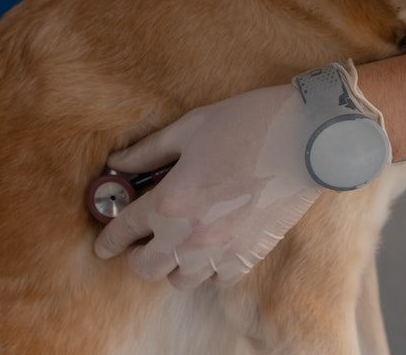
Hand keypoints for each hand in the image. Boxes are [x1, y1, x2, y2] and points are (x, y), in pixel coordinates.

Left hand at [93, 84, 319, 288]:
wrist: (302, 139)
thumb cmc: (244, 124)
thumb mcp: (188, 129)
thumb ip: (148, 152)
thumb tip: (118, 163)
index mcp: (170, 202)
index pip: (123, 231)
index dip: (107, 239)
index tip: (103, 243)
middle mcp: (190, 235)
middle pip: (146, 268)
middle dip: (136, 256)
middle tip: (138, 241)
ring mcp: (221, 251)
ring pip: (180, 281)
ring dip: (171, 265)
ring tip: (174, 245)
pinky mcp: (249, 255)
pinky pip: (218, 280)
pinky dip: (208, 270)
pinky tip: (209, 248)